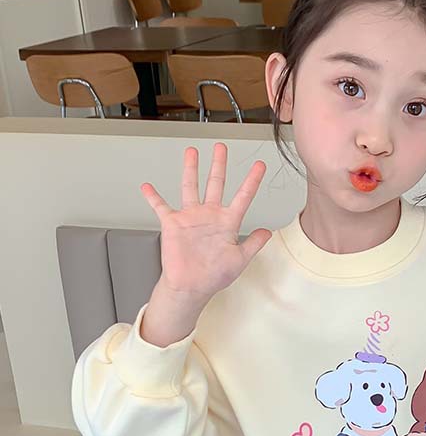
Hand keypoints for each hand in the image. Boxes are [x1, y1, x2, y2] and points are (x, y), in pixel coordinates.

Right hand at [140, 142, 271, 300]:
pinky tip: (147, 186)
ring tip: (192, 152)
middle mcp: (209, 216)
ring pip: (191, 186)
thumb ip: (254, 243)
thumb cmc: (214, 276)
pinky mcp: (173, 224)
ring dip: (191, 169)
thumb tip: (268, 231)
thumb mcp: (240, 259)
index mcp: (227, 222)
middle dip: (218, 164)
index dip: (252, 181)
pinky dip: (153, 197)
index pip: (243, 196)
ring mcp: (191, 217)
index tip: (259, 166)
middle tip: (221, 147)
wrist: (191, 287)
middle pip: (216, 183)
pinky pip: (160, 206)